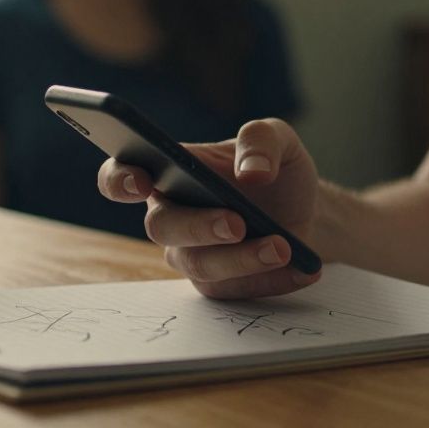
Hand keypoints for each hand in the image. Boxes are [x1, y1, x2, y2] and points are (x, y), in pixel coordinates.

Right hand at [97, 118, 322, 298]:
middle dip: (198, 226)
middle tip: (236, 223)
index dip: (120, 179)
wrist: (308, 210)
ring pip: (200, 265)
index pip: (122, 175)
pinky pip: (237, 289)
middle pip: (162, 226)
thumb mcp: (278, 139)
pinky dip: (273, 279)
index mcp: (169, 170)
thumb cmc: (276, 169)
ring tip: (282, 247)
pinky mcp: (220, 284)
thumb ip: (261, 140)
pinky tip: (302, 267)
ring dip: (242, 258)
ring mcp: (192, 253)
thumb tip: (251, 172)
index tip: (139, 181)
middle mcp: (172, 215)